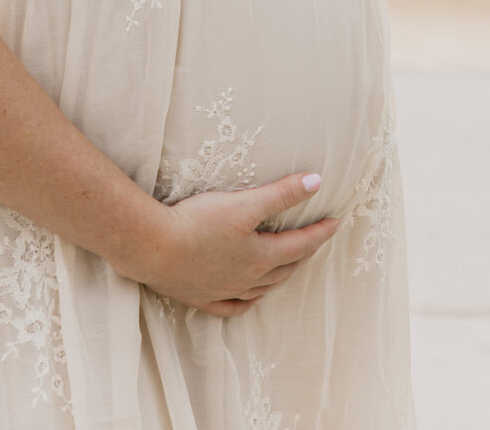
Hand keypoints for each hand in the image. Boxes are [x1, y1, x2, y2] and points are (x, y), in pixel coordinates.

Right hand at [137, 172, 339, 316]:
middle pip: (284, 269)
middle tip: (314, 242)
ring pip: (261, 289)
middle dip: (302, 254)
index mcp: (260, 257)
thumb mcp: (245, 203)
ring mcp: (224, 291)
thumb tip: (317, 182)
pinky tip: (249, 298)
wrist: (153, 248)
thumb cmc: (198, 223)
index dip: (320, 233)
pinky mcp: (200, 297)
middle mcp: (247, 279)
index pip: (300, 245)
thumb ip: (282, 194)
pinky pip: (232, 306)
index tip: (336, 223)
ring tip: (288, 267)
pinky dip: (246, 301)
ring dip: (279, 277)